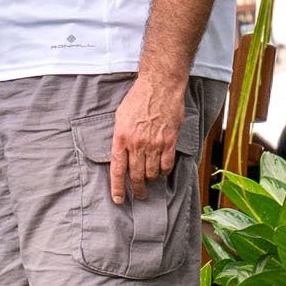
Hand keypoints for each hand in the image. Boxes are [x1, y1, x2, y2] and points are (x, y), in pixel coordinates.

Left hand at [109, 72, 187, 202]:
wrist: (159, 86)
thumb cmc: (138, 99)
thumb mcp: (120, 117)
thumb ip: (120, 138)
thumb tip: (121, 155)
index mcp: (121, 138)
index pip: (117, 170)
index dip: (117, 188)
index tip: (118, 200)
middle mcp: (136, 144)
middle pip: (135, 175)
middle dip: (137, 189)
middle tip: (140, 195)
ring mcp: (153, 143)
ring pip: (152, 172)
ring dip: (151, 179)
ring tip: (151, 180)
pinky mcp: (169, 141)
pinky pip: (167, 164)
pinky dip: (164, 171)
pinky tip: (162, 171)